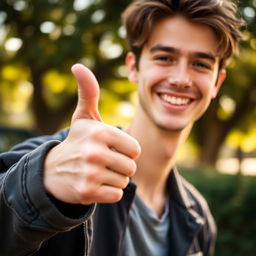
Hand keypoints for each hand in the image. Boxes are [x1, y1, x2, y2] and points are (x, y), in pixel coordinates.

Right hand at [43, 64, 140, 204]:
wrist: (53, 170)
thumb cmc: (77, 141)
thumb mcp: (84, 117)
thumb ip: (88, 92)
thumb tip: (78, 66)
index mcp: (99, 132)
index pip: (135, 149)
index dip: (127, 151)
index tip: (113, 149)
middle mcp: (94, 152)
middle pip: (131, 167)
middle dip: (122, 166)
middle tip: (104, 162)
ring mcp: (89, 173)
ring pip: (124, 182)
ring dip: (114, 179)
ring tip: (98, 172)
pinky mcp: (86, 192)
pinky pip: (116, 195)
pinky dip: (109, 192)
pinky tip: (94, 184)